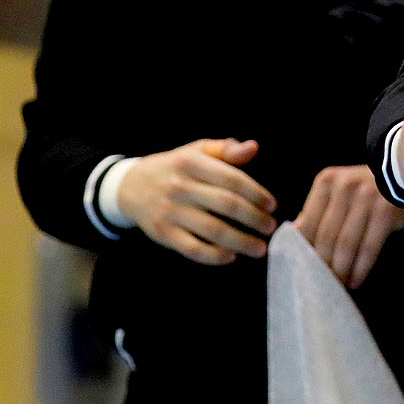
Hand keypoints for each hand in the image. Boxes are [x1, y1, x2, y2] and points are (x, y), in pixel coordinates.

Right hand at [116, 138, 276, 265]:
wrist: (130, 186)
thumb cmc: (176, 168)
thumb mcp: (197, 150)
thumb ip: (226, 150)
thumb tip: (253, 147)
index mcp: (191, 163)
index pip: (232, 179)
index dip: (257, 194)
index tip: (273, 206)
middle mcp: (180, 187)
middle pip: (227, 205)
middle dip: (255, 219)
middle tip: (272, 228)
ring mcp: (170, 212)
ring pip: (213, 231)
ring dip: (242, 242)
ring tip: (260, 248)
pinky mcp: (163, 233)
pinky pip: (193, 249)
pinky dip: (215, 256)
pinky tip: (232, 256)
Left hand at [294, 164, 403, 289]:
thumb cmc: (365, 188)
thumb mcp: (339, 191)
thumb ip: (319, 210)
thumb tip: (295, 236)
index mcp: (326, 181)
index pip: (308, 223)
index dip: (304, 250)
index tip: (305, 270)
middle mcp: (345, 187)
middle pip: (326, 236)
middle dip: (323, 264)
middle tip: (322, 283)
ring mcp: (367, 198)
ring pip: (346, 243)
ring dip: (342, 269)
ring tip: (339, 285)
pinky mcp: (386, 211)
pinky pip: (369, 246)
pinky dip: (361, 267)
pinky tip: (356, 280)